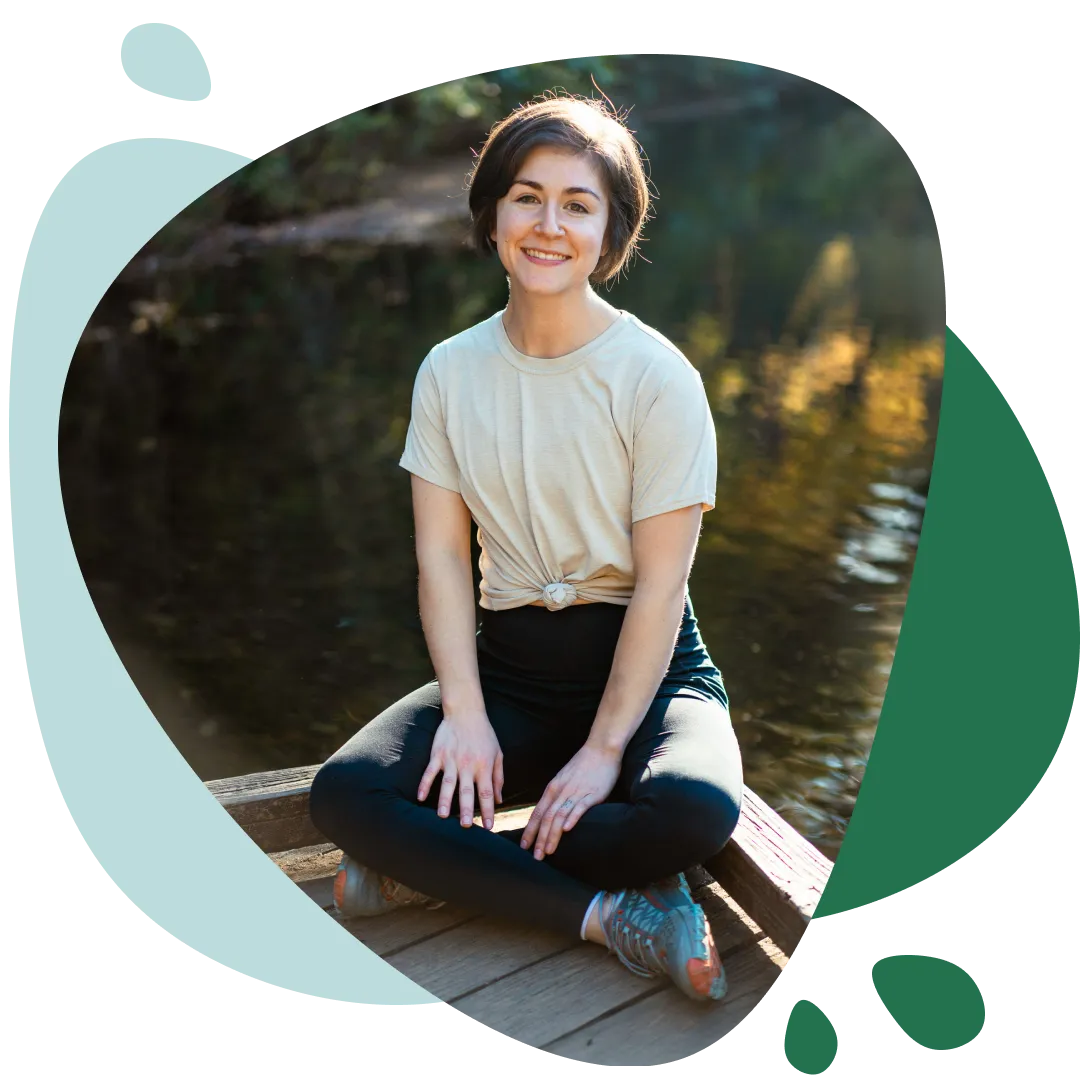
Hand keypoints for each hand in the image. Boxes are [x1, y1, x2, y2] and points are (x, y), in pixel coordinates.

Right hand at [418, 713, 504, 830]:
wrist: (466, 711)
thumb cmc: (484, 734)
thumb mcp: (497, 753)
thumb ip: (498, 777)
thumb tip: (499, 800)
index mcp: (484, 765)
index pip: (486, 792)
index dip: (488, 811)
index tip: (488, 827)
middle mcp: (468, 764)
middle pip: (467, 791)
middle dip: (466, 809)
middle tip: (465, 826)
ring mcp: (451, 759)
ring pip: (447, 783)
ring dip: (445, 800)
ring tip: (442, 815)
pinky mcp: (438, 754)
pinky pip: (430, 772)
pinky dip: (424, 784)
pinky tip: (420, 797)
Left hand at [521, 743, 620, 859]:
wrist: (601, 747)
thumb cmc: (584, 765)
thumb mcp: (565, 779)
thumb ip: (558, 795)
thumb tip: (551, 812)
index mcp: (553, 788)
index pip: (538, 812)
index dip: (530, 830)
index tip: (524, 846)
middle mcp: (561, 791)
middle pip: (546, 817)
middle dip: (539, 839)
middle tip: (535, 857)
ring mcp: (576, 792)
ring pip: (559, 815)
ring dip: (552, 835)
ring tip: (548, 851)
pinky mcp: (593, 793)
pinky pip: (580, 806)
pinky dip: (572, 818)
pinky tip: (568, 829)